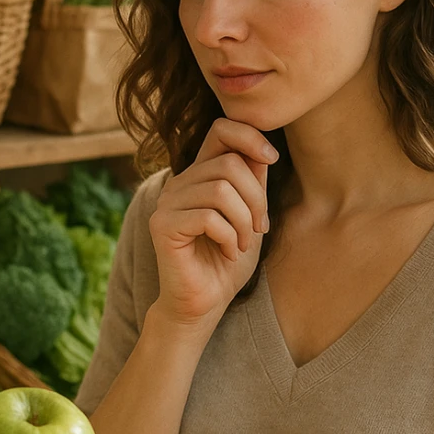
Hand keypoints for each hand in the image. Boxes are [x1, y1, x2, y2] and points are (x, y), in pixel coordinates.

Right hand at [149, 117, 278, 330]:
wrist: (204, 303)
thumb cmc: (227, 261)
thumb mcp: (249, 215)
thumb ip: (252, 182)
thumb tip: (262, 150)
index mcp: (199, 175)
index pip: (221, 130)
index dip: (250, 137)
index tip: (271, 160)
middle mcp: (179, 183)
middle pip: (229, 164)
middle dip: (256, 198)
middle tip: (259, 229)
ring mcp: (167, 203)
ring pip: (221, 190)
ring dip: (244, 221)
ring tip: (242, 244)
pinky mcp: (162, 225)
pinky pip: (208, 217)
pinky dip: (228, 237)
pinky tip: (228, 253)